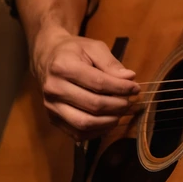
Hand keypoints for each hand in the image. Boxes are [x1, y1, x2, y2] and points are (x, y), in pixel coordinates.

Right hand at [32, 26, 139, 141]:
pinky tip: (108, 121)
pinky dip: (96, 131)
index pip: (98, 83)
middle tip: (130, 102)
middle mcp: (54, 89)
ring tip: (120, 113)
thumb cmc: (73, 51)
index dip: (121, 88)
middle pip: (93, 105)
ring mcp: (51, 106)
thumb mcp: (93, 48)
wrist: (46, 58)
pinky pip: (77, 133)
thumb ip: (111, 63)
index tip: (135, 88)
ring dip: (108, 122)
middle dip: (117, 106)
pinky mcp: (52, 119)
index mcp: (63, 67)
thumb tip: (129, 79)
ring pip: (84, 123)